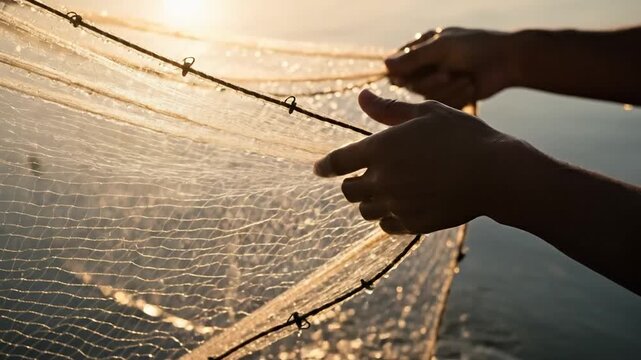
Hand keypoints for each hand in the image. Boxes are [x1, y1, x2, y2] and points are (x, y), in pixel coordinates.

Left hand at [314, 89, 522, 234]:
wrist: (495, 174)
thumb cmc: (462, 136)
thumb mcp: (426, 113)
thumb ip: (388, 109)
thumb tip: (360, 96)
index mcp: (380, 149)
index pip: (337, 162)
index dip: (324, 167)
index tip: (320, 169)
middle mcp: (382, 180)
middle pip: (348, 191)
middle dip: (350, 184)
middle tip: (361, 178)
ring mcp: (396, 205)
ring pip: (366, 210)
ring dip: (369, 201)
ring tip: (386, 192)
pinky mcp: (413, 224)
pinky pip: (387, 226)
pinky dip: (388, 218)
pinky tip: (402, 207)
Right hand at [385, 28, 519, 107]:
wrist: (508, 62)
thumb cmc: (476, 47)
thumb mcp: (442, 48)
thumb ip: (413, 58)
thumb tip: (385, 65)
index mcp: (423, 47)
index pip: (397, 64)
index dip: (401, 72)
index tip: (406, 76)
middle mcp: (427, 65)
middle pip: (409, 84)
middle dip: (429, 81)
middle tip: (447, 73)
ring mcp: (439, 82)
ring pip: (425, 95)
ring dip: (446, 88)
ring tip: (464, 78)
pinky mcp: (451, 97)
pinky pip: (441, 103)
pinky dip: (456, 95)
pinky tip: (470, 86)